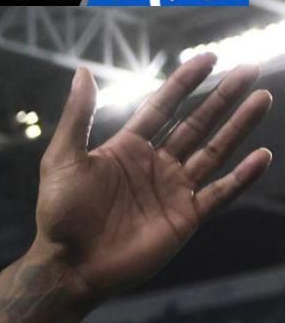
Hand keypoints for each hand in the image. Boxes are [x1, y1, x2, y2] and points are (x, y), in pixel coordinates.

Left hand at [33, 56, 271, 302]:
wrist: (70, 264)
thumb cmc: (60, 213)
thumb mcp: (63, 159)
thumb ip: (78, 117)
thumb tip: (83, 71)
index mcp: (126, 149)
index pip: (162, 107)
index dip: (184, 83)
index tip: (208, 58)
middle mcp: (154, 165)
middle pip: (196, 124)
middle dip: (221, 98)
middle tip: (248, 69)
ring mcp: (172, 191)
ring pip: (214, 152)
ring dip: (238, 127)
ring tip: (261, 99)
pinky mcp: (184, 218)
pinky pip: (220, 193)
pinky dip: (242, 177)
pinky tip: (262, 156)